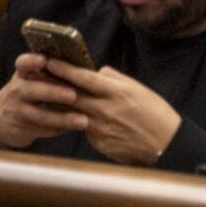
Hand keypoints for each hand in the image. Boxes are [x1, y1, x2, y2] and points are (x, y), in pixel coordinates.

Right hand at [0, 52, 89, 149]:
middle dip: (54, 93)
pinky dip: (59, 130)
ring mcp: (17, 111)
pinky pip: (41, 130)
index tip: (43, 60)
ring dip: (62, 118)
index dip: (31, 61)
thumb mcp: (31, 80)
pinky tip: (75, 129)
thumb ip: (52, 74)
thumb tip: (89, 70)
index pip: (23, 63)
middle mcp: (17, 90)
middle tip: (73, 95)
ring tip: (83, 121)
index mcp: (23, 74)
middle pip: (33, 90)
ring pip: (40, 115)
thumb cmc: (27, 94)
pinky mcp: (21, 128)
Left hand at [42, 59, 181, 166]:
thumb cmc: (156, 114)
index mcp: (117, 93)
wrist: (166, 145)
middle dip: (54, 85)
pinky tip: (80, 121)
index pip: (84, 78)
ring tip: (48, 98)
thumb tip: (98, 73)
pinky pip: (85, 130)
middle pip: (72, 96)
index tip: (49, 61)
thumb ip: (115, 80)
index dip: (65, 69)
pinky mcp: (99, 144)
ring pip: (74, 114)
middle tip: (38, 77)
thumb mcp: (138, 90)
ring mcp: (100, 129)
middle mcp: (106, 110)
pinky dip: (82, 124)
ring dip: (62, 106)